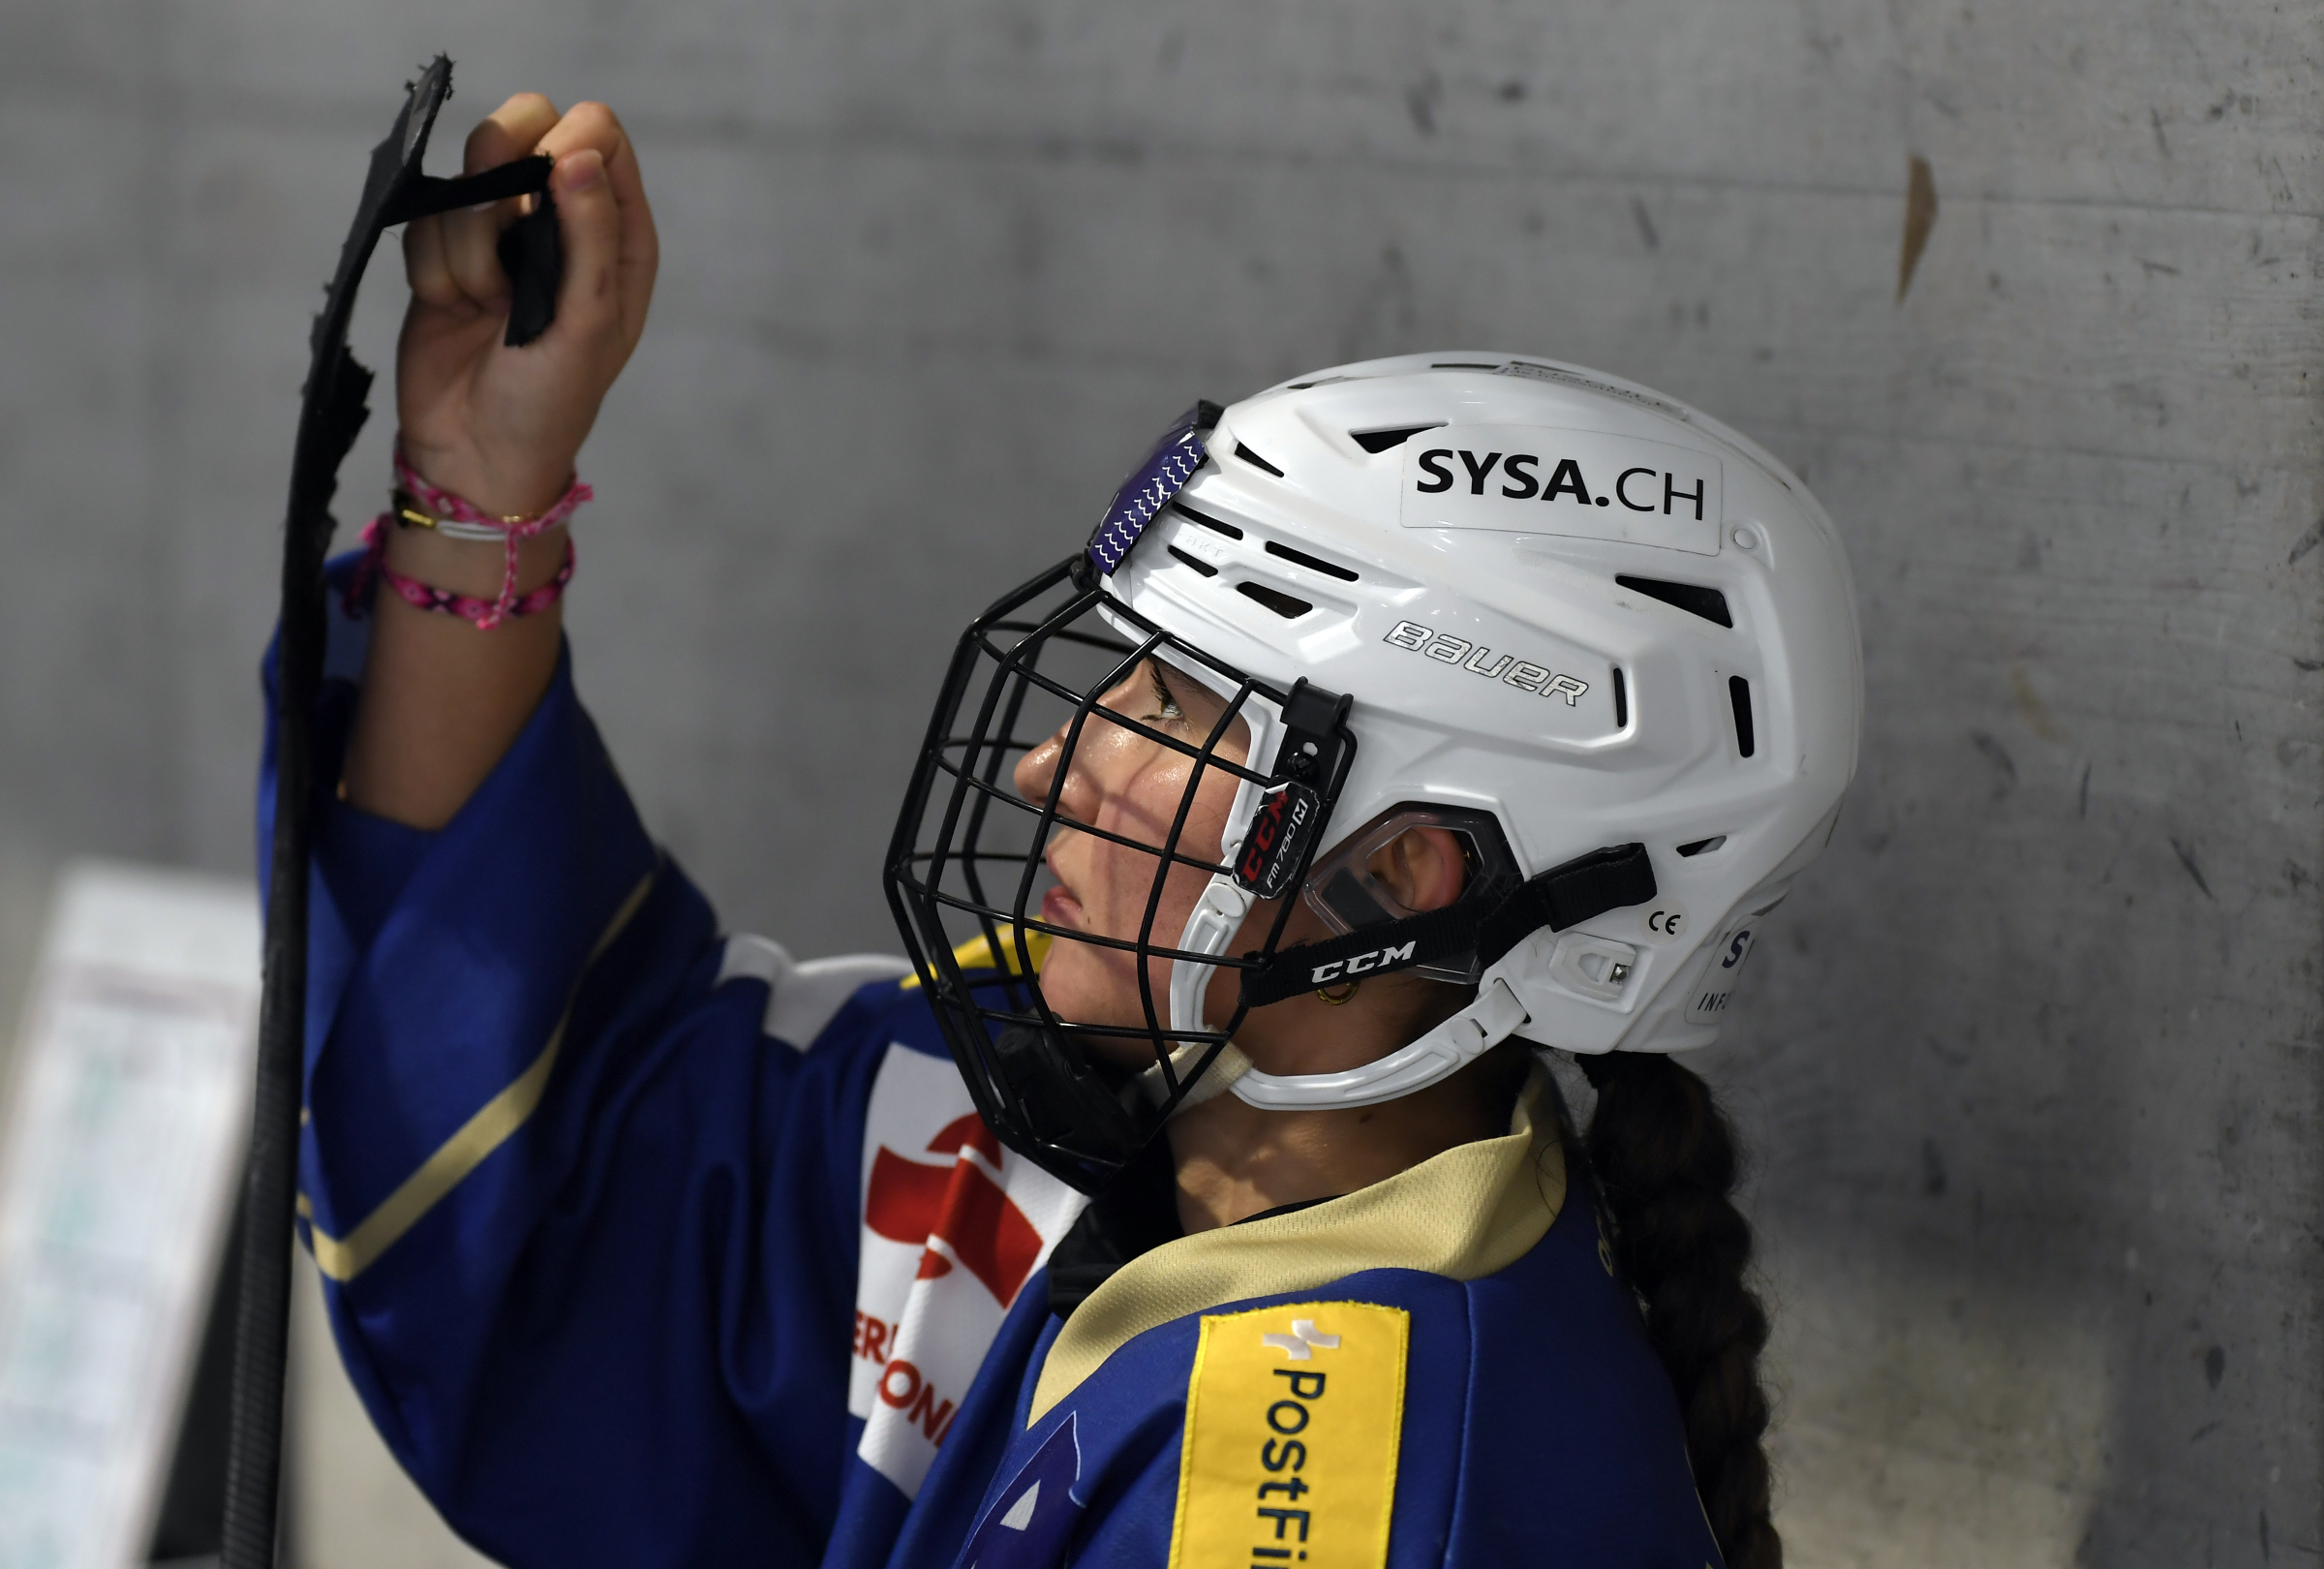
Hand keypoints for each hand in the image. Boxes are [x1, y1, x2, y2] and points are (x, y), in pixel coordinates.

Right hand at [396, 95, 657, 516]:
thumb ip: (590, 237)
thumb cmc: (550, 400)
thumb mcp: (588, 323)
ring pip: (467, 180)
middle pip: (524, 128)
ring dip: (469, 246)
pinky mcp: (444, 255)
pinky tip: (455, 310)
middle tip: (504, 219)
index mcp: (616, 235)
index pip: (598, 135)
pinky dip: (434, 269)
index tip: (545, 174)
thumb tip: (580, 153)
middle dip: (501, 166)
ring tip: (488, 304)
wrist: (475, 455)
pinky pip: (425, 222)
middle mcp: (559, 223)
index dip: (568, 138)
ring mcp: (497, 236)